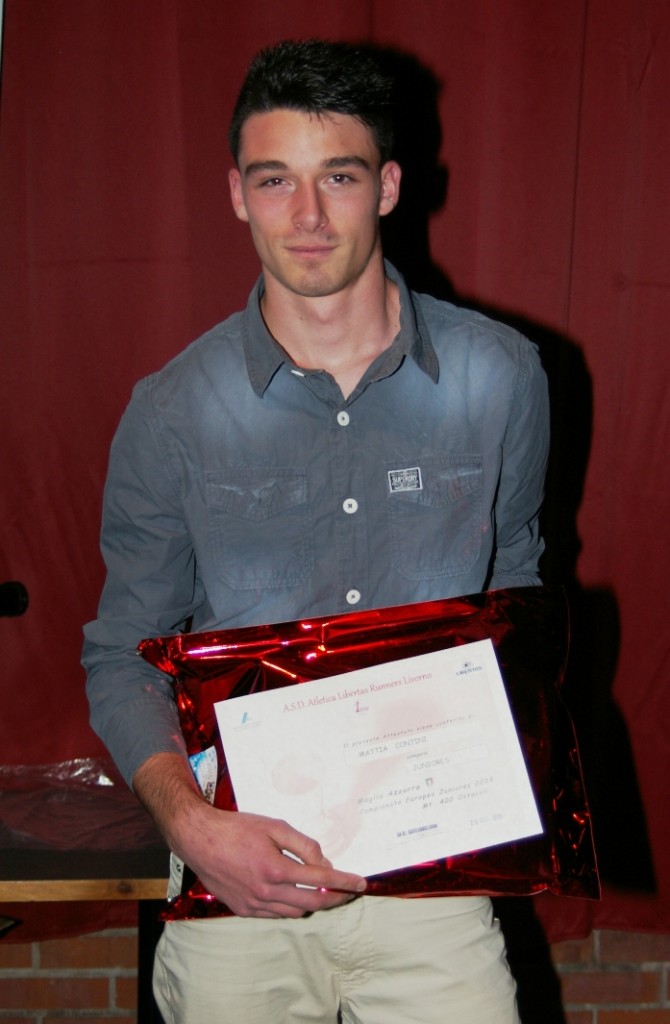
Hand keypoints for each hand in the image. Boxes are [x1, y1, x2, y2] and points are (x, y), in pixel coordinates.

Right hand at [133, 753, 366, 917]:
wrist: (199, 840)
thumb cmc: (237, 828)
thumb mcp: (275, 826)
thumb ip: (304, 845)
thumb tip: (324, 864)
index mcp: (277, 869)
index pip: (321, 881)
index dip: (345, 882)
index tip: (362, 883)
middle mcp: (267, 892)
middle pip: (313, 903)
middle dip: (336, 898)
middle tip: (349, 891)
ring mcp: (254, 905)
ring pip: (295, 912)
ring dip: (312, 903)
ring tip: (320, 889)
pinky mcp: (243, 910)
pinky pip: (275, 914)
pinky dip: (289, 905)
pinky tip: (291, 892)